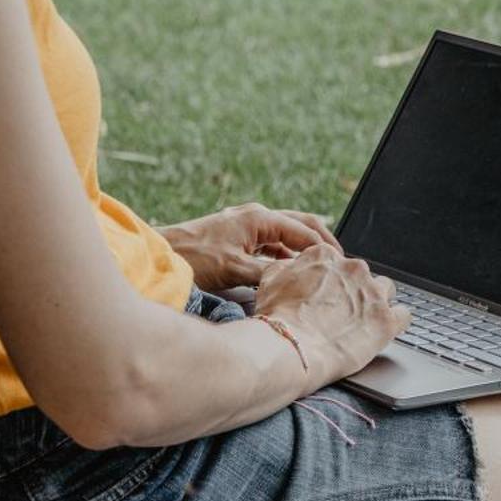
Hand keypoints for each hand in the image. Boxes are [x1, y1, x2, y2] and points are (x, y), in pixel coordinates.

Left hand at [158, 202, 341, 292]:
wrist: (161, 256)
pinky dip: (286, 256)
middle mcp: (256, 217)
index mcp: (260, 218)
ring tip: (320, 269)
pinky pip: (271, 244)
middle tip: (339, 263)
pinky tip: (292, 272)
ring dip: (304, 250)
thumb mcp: (235, 269)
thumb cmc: (194, 257)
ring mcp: (247, 226)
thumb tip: (293, 283)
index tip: (339, 266)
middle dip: (321, 243)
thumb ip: (268, 275)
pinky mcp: (239, 237)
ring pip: (286, 235)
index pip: (304, 231)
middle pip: (301, 226)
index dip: (324, 250)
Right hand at [252, 246, 409, 378]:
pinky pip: (404, 314)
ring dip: (376, 302)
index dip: (331, 280)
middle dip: (353, 290)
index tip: (326, 295)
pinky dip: (396, 321)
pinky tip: (386, 329)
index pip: (336, 262)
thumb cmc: (277, 318)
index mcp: (326, 256)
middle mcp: (353, 268)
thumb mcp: (270, 281)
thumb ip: (286, 268)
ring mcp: (373, 293)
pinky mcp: (386, 320)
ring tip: (364, 321)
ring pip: (386, 289)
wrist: (290, 348)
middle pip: (361, 275)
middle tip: (339, 313)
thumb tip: (291, 267)